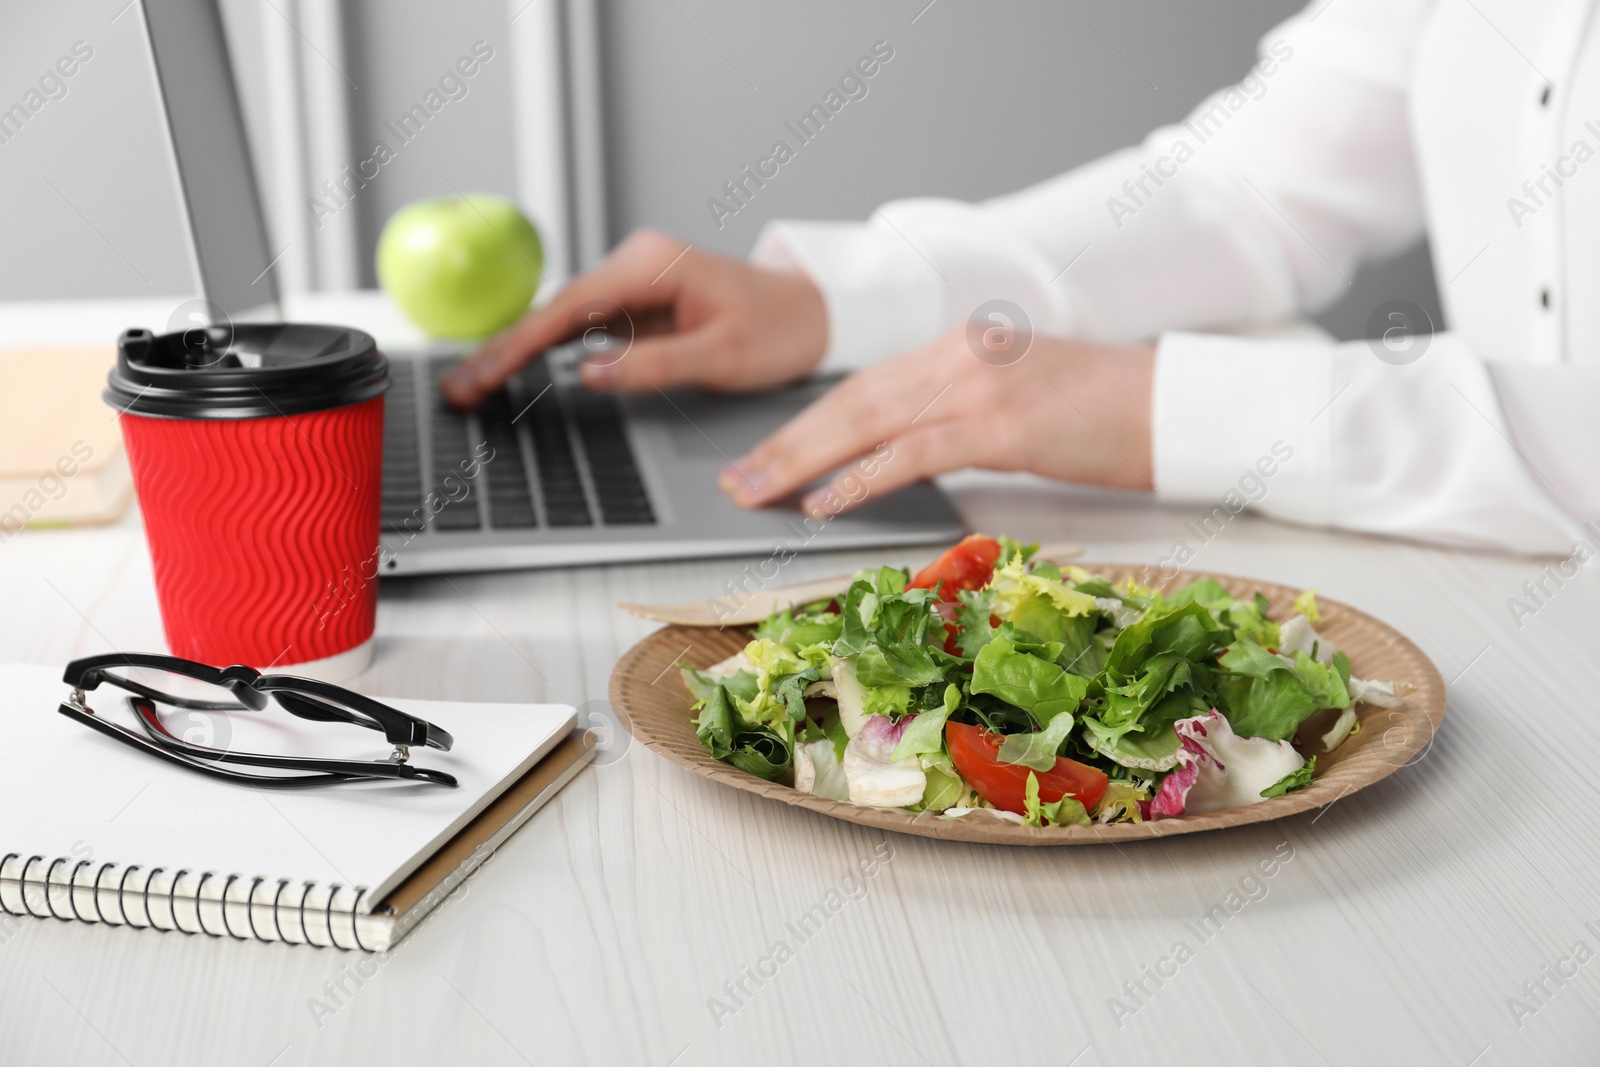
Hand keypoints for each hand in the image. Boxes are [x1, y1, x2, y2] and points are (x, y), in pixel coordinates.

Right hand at [439, 229, 827, 406]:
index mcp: (650, 266)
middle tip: (456, 390)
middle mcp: (634, 265)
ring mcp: (632, 283)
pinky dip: (544, 351)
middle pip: (551, 311)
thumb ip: (653, 365)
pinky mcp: (636, 303)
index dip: (516, 346)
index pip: (566, 309)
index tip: (481, 376)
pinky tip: (512, 372)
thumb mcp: (722, 356)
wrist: (813, 314)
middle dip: (500, 351)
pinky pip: (580, 327)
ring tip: (471, 387)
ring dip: (516, 353)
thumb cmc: (779, 330)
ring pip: (559, 320)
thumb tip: (587, 373)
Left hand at [717, 327, 1155, 512]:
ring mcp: (979, 385)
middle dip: (786, 441)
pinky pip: (912, 452)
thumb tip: (910, 449)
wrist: (1175, 402)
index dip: (810, 421)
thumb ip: (964, 408)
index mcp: (964, 344)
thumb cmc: (1109, 410)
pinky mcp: (1001, 425)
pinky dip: (860, 477)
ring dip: (802, 461)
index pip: (867, 384)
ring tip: (758, 492)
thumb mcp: (1024, 394)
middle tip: (738, 478)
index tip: (768, 452)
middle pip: (851, 399)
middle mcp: (960, 354)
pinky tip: (824, 500)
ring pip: (866, 421)